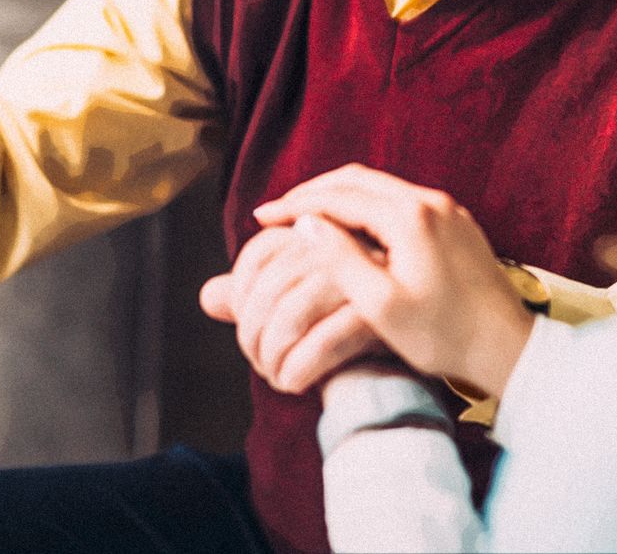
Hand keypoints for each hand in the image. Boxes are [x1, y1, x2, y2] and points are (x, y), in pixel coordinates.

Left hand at [199, 223, 384, 393]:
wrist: (408, 351)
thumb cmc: (346, 324)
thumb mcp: (297, 304)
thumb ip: (252, 297)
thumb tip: (209, 298)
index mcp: (314, 232)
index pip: (256, 257)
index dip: (241, 299)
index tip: (247, 333)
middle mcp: (335, 243)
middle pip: (269, 289)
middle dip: (253, 336)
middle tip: (259, 365)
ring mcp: (359, 274)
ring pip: (290, 315)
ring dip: (273, 356)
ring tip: (274, 378)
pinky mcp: (379, 312)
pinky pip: (322, 342)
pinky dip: (298, 368)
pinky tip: (293, 384)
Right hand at [254, 165, 534, 397]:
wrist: (508, 348)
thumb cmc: (444, 336)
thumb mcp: (381, 306)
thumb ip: (340, 260)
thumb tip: (307, 225)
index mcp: (409, 218)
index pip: (337, 196)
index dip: (295, 205)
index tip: (261, 218)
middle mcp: (429, 202)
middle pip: (356, 179)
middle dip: (311, 192)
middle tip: (276, 211)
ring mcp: (446, 210)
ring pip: (378, 186)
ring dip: (337, 196)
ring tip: (305, 217)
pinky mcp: (456, 223)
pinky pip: (398, 200)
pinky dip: (364, 206)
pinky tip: (349, 228)